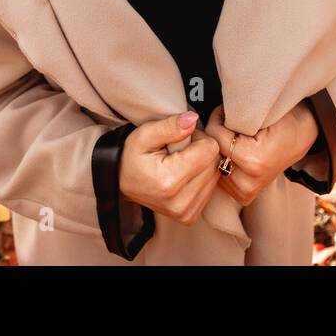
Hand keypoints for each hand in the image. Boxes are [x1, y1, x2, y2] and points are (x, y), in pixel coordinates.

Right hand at [118, 111, 221, 225]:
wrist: (119, 182)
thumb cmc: (132, 156)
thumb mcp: (144, 134)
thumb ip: (170, 125)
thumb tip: (192, 119)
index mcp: (169, 181)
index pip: (210, 149)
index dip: (197, 137)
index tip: (181, 139)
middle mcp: (180, 202)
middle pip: (214, 162)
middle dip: (201, 150)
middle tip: (178, 151)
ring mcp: (186, 212)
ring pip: (215, 175)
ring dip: (202, 164)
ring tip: (179, 163)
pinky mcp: (190, 216)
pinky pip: (210, 188)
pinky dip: (201, 178)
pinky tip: (183, 175)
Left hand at [204, 102, 317, 206]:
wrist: (302, 135)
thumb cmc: (283, 120)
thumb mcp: (260, 113)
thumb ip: (233, 117)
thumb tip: (201, 117)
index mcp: (253, 161)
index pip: (215, 137)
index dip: (218, 118)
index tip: (227, 112)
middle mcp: (248, 182)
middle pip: (211, 152)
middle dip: (216, 135)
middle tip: (231, 124)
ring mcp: (245, 192)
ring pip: (212, 164)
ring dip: (218, 149)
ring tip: (236, 139)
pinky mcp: (243, 196)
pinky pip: (219, 175)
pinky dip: (223, 162)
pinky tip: (235, 154)